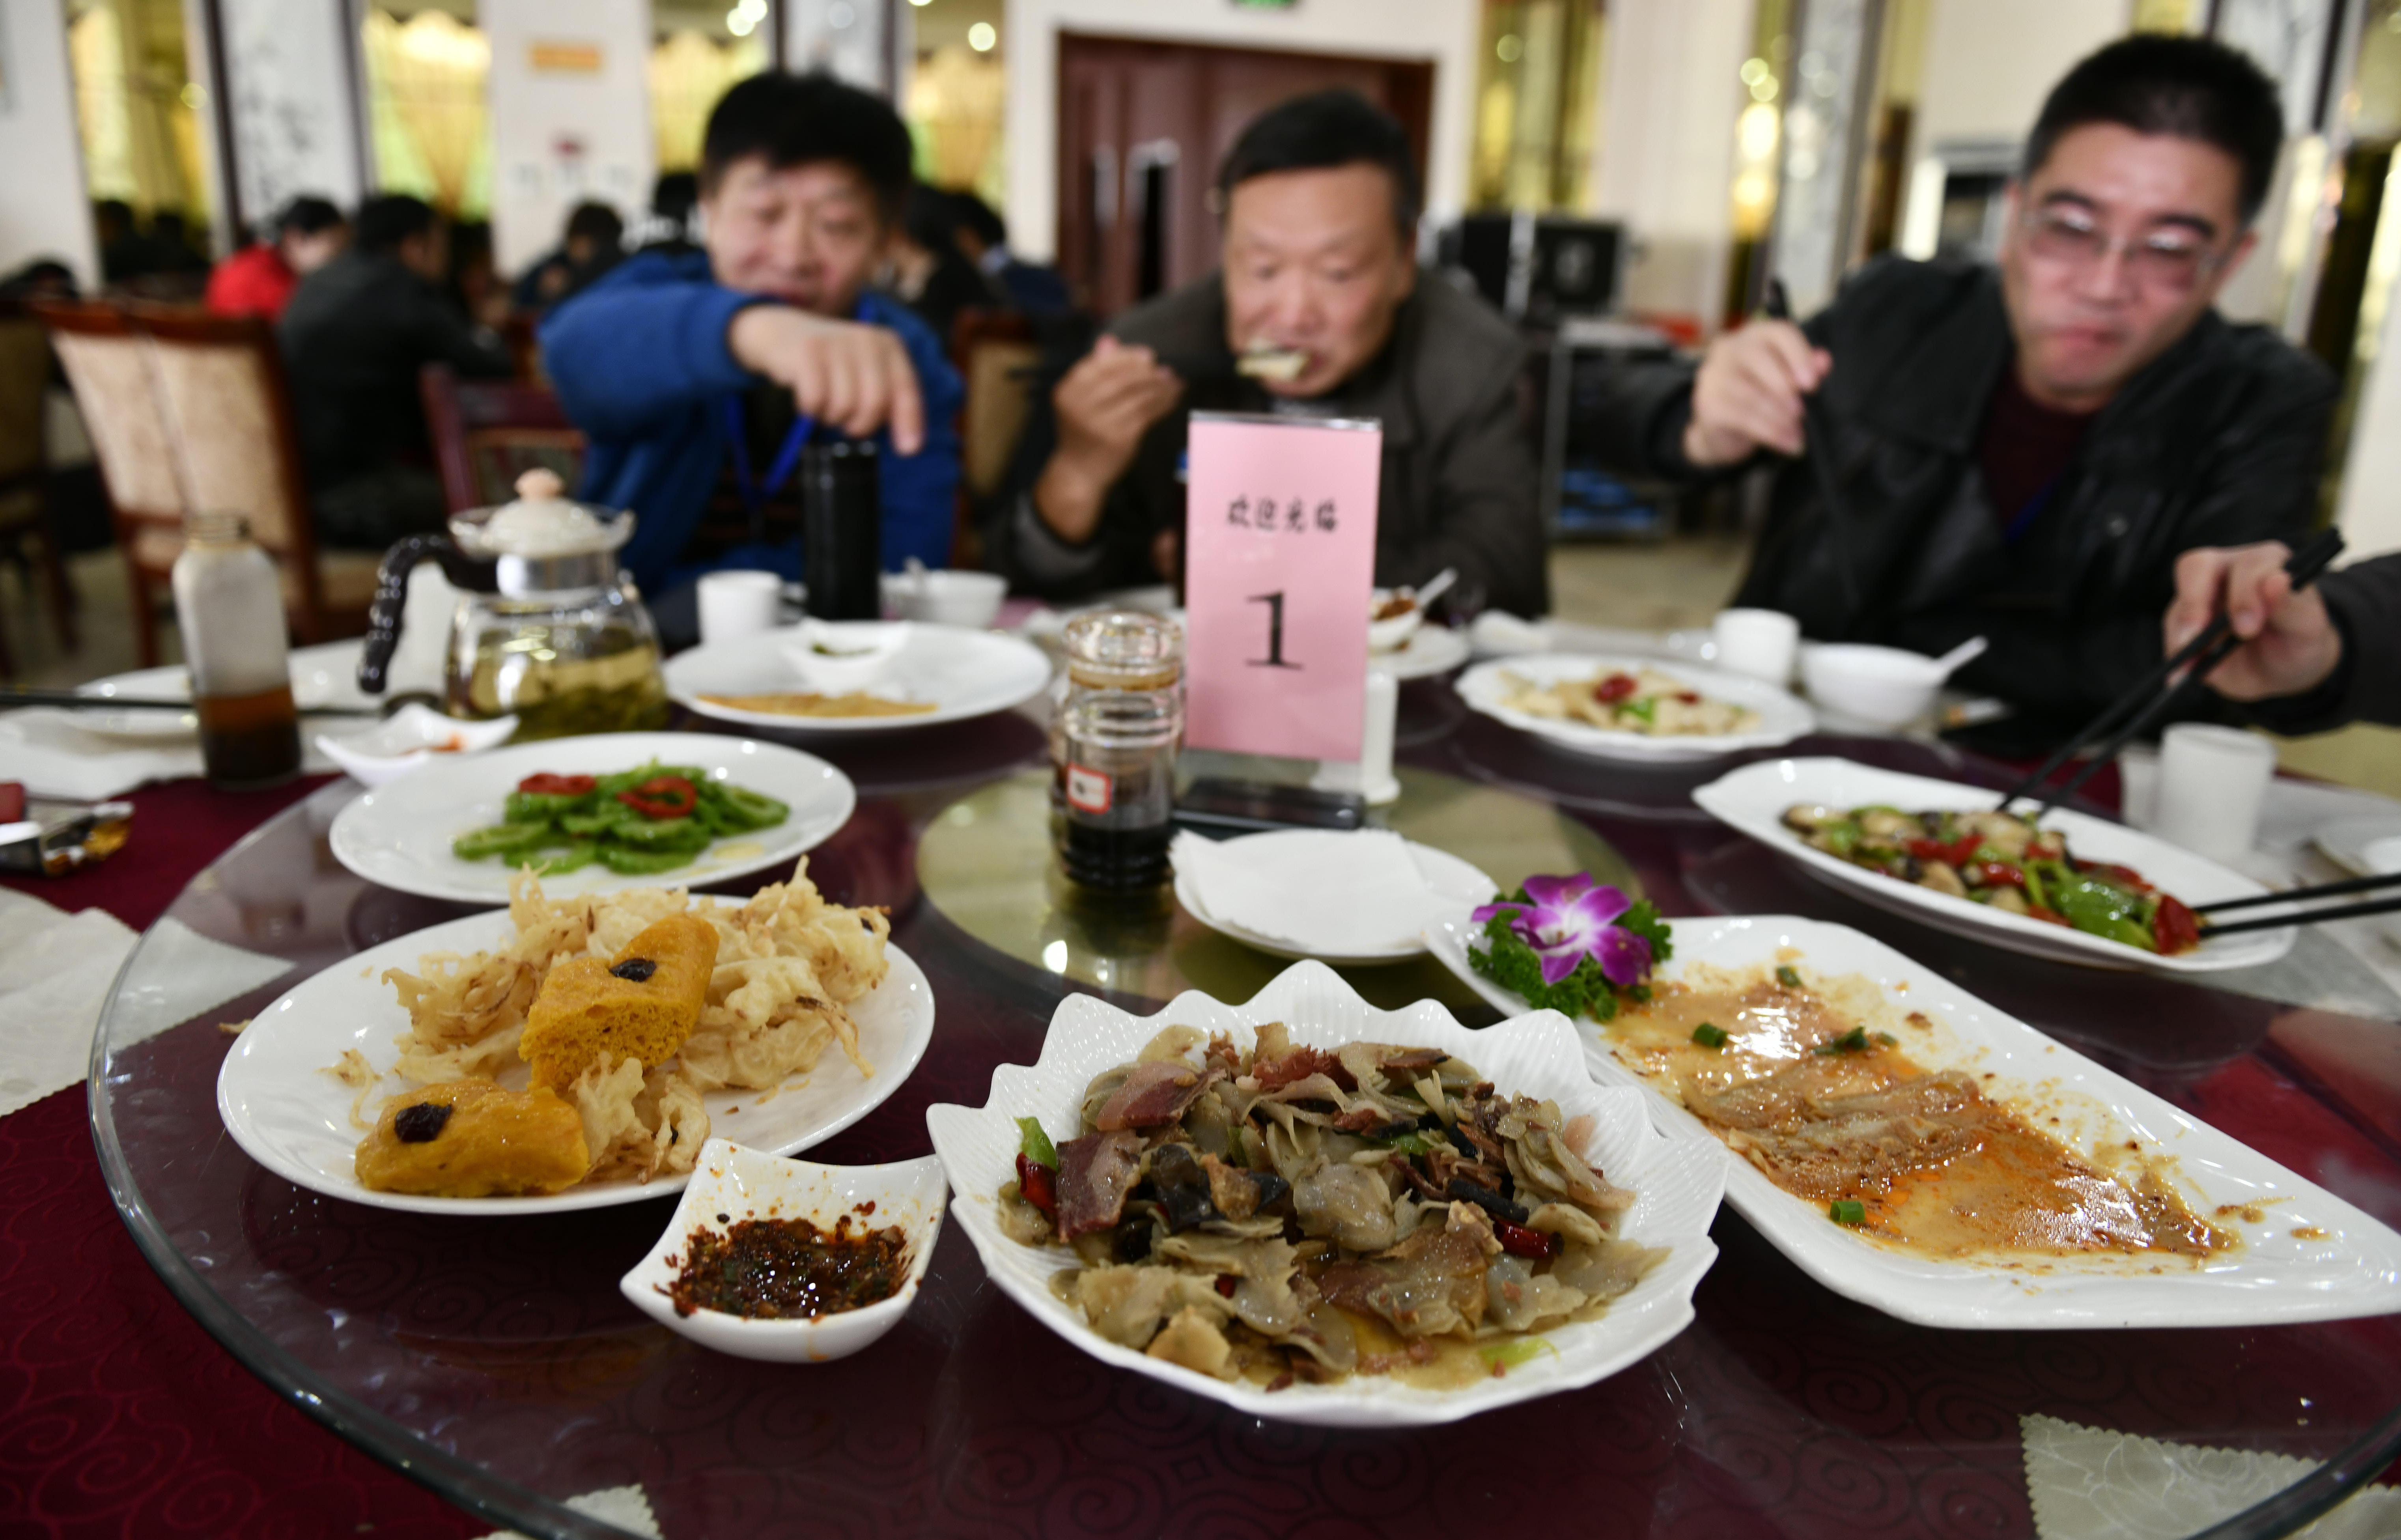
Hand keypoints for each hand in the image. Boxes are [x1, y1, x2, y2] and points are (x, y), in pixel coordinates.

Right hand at [727, 305, 925, 452]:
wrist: (783, 334)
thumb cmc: (832, 366)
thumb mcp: (868, 376)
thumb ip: (892, 406)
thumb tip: (911, 448)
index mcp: (889, 345)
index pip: (906, 390)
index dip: (909, 423)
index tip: (908, 451)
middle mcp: (867, 340)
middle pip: (874, 405)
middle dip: (859, 424)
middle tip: (845, 420)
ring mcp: (836, 343)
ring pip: (844, 406)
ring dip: (831, 417)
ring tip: (825, 402)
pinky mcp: (807, 351)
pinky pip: (815, 401)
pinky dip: (810, 409)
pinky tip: (807, 396)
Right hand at [1035, 336, 1183, 542]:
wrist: (1078, 473)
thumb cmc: (1081, 432)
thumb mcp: (1079, 400)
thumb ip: (1094, 370)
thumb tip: (1109, 340)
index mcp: (1068, 391)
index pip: (1100, 364)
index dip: (1127, 357)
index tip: (1147, 355)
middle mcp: (1081, 406)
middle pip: (1122, 378)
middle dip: (1148, 372)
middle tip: (1164, 370)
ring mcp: (1100, 423)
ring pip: (1138, 396)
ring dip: (1160, 387)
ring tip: (1174, 382)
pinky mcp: (1119, 438)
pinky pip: (1147, 414)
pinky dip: (1163, 404)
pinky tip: (1172, 398)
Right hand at [1681, 318, 1830, 466]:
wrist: (1722, 431)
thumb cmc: (1758, 396)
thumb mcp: (1785, 381)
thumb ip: (1805, 368)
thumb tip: (1823, 361)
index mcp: (1754, 336)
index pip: (1779, 332)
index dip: (1799, 355)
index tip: (1812, 383)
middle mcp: (1728, 349)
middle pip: (1758, 356)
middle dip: (1783, 385)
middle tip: (1801, 411)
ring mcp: (1713, 375)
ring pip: (1749, 391)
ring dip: (1779, 416)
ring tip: (1797, 433)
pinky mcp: (1707, 404)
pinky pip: (1741, 416)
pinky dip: (1769, 432)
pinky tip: (1787, 443)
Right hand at [2164, 542, 2344, 700]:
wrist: (2283, 668)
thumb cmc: (2299, 640)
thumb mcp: (2306, 628)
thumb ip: (2291, 604)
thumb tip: (2276, 579)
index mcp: (2265, 562)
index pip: (2246, 566)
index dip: (2242, 595)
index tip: (2247, 630)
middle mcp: (2228, 569)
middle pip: (2195, 567)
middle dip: (2195, 605)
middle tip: (2195, 641)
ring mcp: (2201, 593)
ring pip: (2179, 604)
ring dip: (2181, 637)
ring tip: (2192, 667)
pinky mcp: (2183, 619)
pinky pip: (2171, 634)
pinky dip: (2176, 656)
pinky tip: (2184, 674)